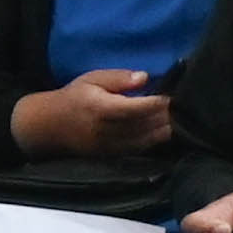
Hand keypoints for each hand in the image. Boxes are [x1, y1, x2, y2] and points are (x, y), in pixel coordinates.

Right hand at [9, 65, 173, 157]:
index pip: (140, 107)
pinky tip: (166, 131)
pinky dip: (156, 140)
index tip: (175, 95)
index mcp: (102, 108)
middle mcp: (107, 129)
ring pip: (147, 139)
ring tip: (178, 118)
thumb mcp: (91, 79)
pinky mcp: (112, 155)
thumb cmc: (74, 97)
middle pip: (147, 125)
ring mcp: (110, 145)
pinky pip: (141, 148)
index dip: (161, 102)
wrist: (49, 126)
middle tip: (183, 106)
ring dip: (166, 129)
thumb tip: (145, 77)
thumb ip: (118, 78)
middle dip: (168, 116)